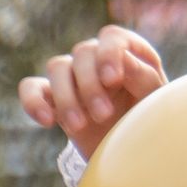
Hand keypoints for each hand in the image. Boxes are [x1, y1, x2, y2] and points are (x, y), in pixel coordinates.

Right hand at [18, 24, 167, 159]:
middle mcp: (98, 58)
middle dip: (91, 85)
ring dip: (67, 97)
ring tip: (79, 126)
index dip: (109, 53)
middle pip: (83, 52)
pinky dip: (33, 101)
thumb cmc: (149, 119)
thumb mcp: (155, 101)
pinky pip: (31, 87)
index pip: (112, 36)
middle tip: (103, 115)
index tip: (112, 80)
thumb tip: (123, 59)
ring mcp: (73, 75)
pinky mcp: (52, 96)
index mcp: (128, 51)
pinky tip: (47, 121)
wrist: (131, 150)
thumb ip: (144, 77)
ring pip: (57, 67)